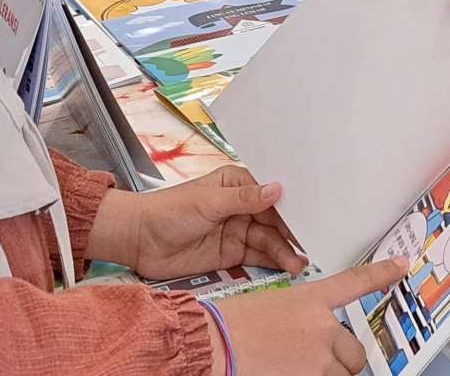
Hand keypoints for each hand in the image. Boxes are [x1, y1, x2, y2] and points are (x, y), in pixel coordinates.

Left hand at [89, 168, 306, 281]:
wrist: (138, 241)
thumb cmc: (169, 211)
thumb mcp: (208, 202)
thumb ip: (244, 199)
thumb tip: (277, 189)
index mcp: (236, 183)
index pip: (270, 194)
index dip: (290, 205)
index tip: (311, 216)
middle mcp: (240, 206)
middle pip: (273, 219)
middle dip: (291, 232)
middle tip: (311, 245)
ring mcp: (236, 231)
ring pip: (268, 240)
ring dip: (285, 251)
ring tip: (300, 264)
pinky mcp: (230, 255)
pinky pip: (258, 258)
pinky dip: (274, 263)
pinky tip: (289, 267)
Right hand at [216, 259, 406, 375]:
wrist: (213, 344)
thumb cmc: (231, 325)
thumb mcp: (270, 306)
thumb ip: (301, 320)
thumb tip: (313, 338)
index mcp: (310, 299)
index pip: (355, 282)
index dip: (383, 273)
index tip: (402, 265)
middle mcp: (322, 327)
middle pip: (355, 352)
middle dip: (343, 361)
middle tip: (318, 362)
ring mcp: (319, 358)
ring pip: (343, 375)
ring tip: (296, 368)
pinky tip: (293, 373)